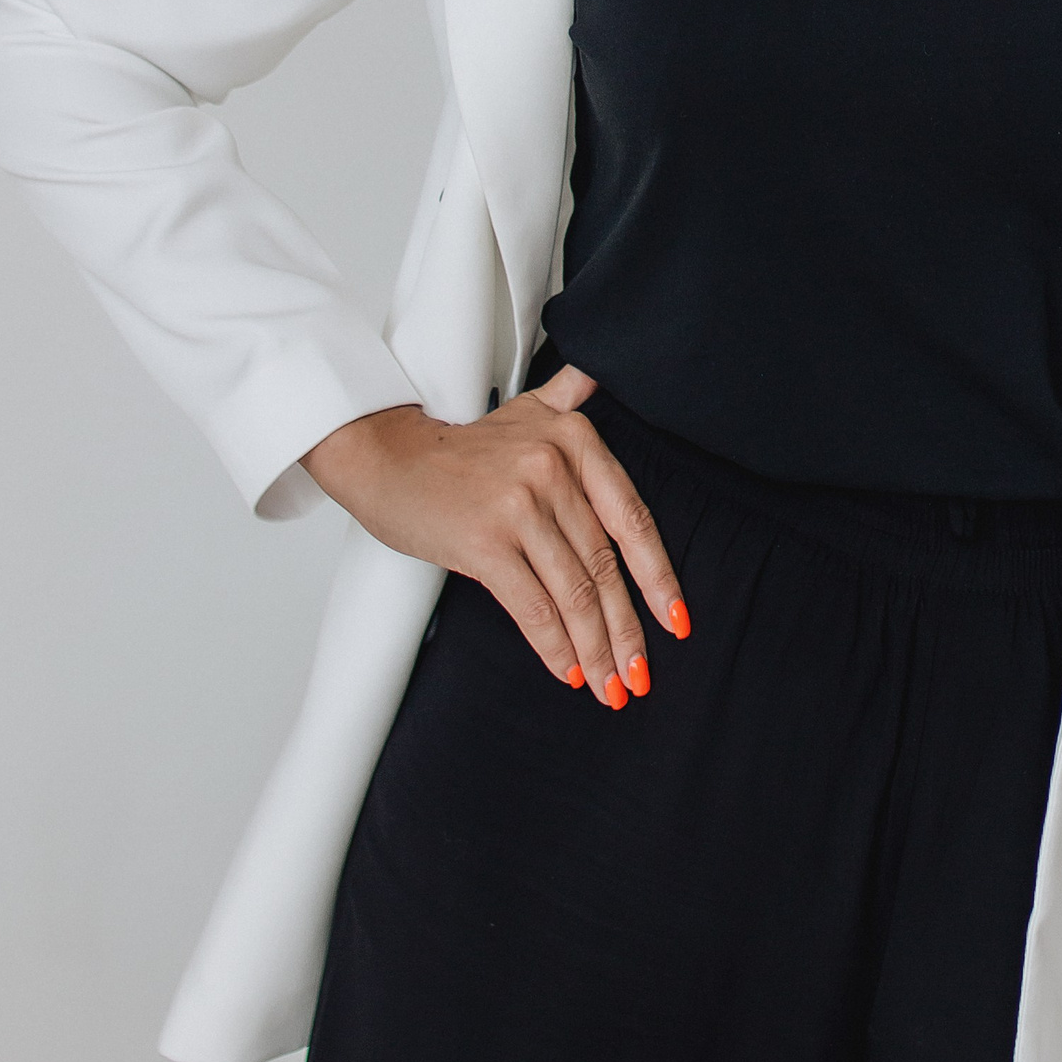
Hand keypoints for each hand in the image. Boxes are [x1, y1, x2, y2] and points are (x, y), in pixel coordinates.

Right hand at [300, 365, 690, 708]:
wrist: (386, 456)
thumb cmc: (458, 449)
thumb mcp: (525, 411)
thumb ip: (569, 395)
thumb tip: (599, 375)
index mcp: (574, 440)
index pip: (631, 518)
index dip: (658, 576)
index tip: (675, 620)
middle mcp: (553, 468)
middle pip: (604, 565)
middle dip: (627, 630)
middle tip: (639, 676)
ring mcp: (519, 505)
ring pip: (574, 592)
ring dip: (596, 650)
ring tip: (609, 686)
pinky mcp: (485, 542)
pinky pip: (534, 606)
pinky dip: (554, 646)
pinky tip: (568, 671)